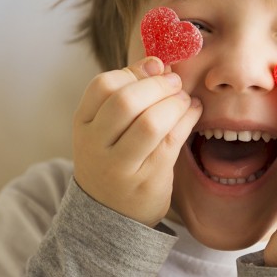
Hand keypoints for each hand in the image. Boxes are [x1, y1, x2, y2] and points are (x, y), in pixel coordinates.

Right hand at [72, 57, 201, 226]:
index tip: (156, 67)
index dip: (134, 71)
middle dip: (158, 85)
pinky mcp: (147, 180)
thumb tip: (157, 63)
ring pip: (151, 123)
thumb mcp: (105, 127)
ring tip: (185, 99)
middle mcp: (96, 145)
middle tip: (175, 81)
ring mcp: (120, 166)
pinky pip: (172, 142)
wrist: (110, 212)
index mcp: (83, 125)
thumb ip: (126, 93)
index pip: (102, 85)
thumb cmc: (112, 158)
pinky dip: (188, 119)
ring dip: (175, 103)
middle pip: (126, 101)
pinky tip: (193, 111)